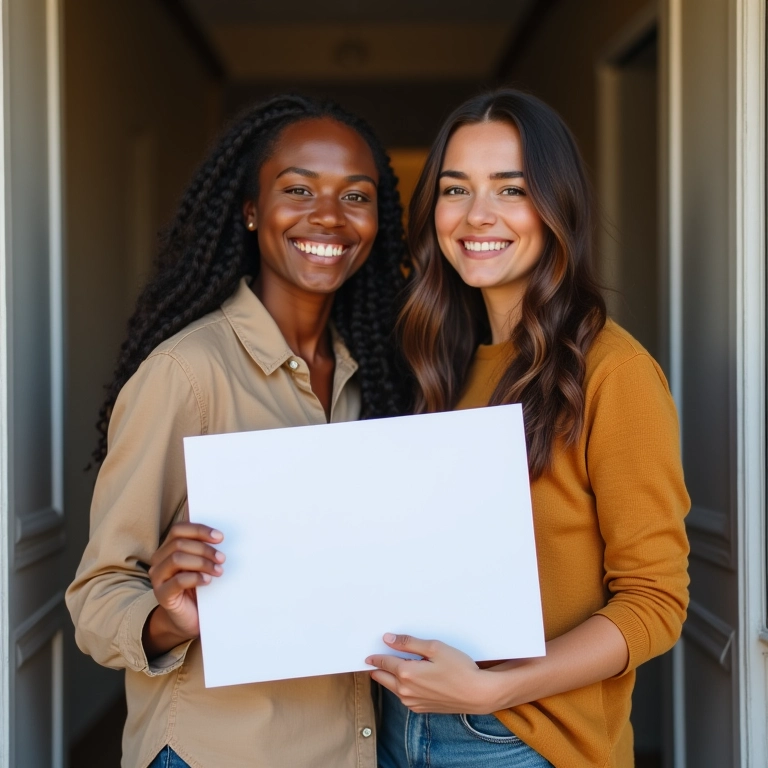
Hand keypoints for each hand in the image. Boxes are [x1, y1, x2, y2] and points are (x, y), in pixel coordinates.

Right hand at [146, 523, 224, 646]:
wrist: (190, 617)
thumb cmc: (199, 587)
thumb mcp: (203, 565)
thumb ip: (206, 550)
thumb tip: (222, 537)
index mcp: (168, 548)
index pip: (179, 529)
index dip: (199, 530)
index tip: (220, 537)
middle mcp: (159, 560)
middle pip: (179, 543)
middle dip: (204, 549)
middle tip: (222, 558)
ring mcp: (158, 578)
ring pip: (176, 559)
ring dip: (201, 562)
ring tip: (218, 570)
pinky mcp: (162, 595)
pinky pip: (177, 581)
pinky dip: (195, 577)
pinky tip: (207, 580)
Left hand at [365, 633, 503, 713]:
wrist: (476, 694)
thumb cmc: (459, 668)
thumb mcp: (434, 648)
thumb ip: (409, 643)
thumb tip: (388, 639)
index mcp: (406, 673)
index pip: (384, 662)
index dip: (375, 656)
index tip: (369, 654)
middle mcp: (405, 691)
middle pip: (382, 678)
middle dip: (376, 668)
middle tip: (372, 660)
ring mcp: (412, 702)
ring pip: (392, 688)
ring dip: (388, 678)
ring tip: (389, 666)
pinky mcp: (420, 708)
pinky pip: (403, 697)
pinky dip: (400, 687)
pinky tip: (407, 679)